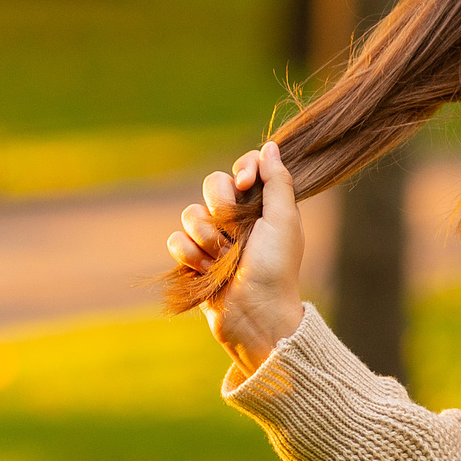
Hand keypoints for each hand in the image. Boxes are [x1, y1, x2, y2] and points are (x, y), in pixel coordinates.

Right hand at [165, 140, 305, 375]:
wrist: (255, 314)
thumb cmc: (276, 269)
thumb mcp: (284, 220)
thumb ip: (277, 181)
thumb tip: (270, 146)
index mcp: (262, 206)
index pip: (243, 168)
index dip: (241, 170)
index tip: (245, 184)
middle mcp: (237, 219)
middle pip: (212, 185)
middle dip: (221, 209)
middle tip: (236, 233)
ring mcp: (213, 239)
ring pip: (190, 214)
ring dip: (206, 238)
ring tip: (223, 260)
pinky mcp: (194, 259)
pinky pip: (176, 240)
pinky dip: (190, 255)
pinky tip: (206, 270)